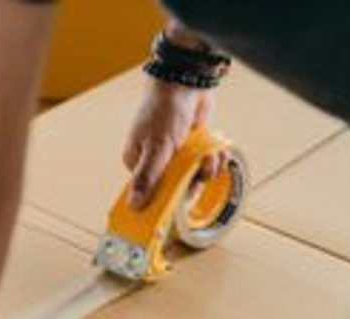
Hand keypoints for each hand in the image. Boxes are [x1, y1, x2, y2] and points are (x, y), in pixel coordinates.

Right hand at [123, 80, 225, 208]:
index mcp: (139, 164)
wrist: (185, 80)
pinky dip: (214, 157)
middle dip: (194, 179)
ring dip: (207, 166)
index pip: (152, 194)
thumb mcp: (156, 149)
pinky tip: (216, 149)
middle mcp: (155, 162)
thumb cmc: (164, 110)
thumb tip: (133, 205)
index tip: (185, 197)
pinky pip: (205, 163)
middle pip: (178, 187)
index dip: (170, 199)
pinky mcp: (192, 148)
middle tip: (200, 167)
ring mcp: (175, 155)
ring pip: (195, 176)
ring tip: (209, 153)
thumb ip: (147, 179)